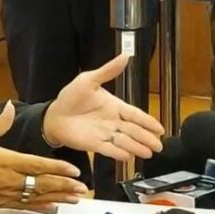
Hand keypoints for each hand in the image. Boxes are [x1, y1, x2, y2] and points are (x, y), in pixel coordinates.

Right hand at [0, 102, 87, 210]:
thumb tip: (10, 106)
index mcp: (5, 161)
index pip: (38, 165)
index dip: (58, 168)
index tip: (74, 170)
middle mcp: (8, 180)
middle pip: (42, 184)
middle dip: (64, 186)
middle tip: (83, 189)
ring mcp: (4, 195)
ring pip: (36, 197)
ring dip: (58, 198)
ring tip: (75, 200)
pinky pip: (24, 206)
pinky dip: (40, 207)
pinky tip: (52, 208)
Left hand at [43, 54, 165, 160]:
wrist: (54, 115)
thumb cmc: (70, 97)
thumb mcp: (89, 80)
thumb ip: (108, 71)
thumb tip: (125, 56)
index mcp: (114, 106)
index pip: (136, 115)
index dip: (148, 122)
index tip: (160, 129)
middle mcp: (113, 122)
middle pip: (134, 131)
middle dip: (147, 138)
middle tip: (159, 146)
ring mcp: (105, 134)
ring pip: (124, 141)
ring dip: (136, 147)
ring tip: (147, 153)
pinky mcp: (95, 144)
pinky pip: (109, 150)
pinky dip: (118, 153)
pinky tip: (128, 156)